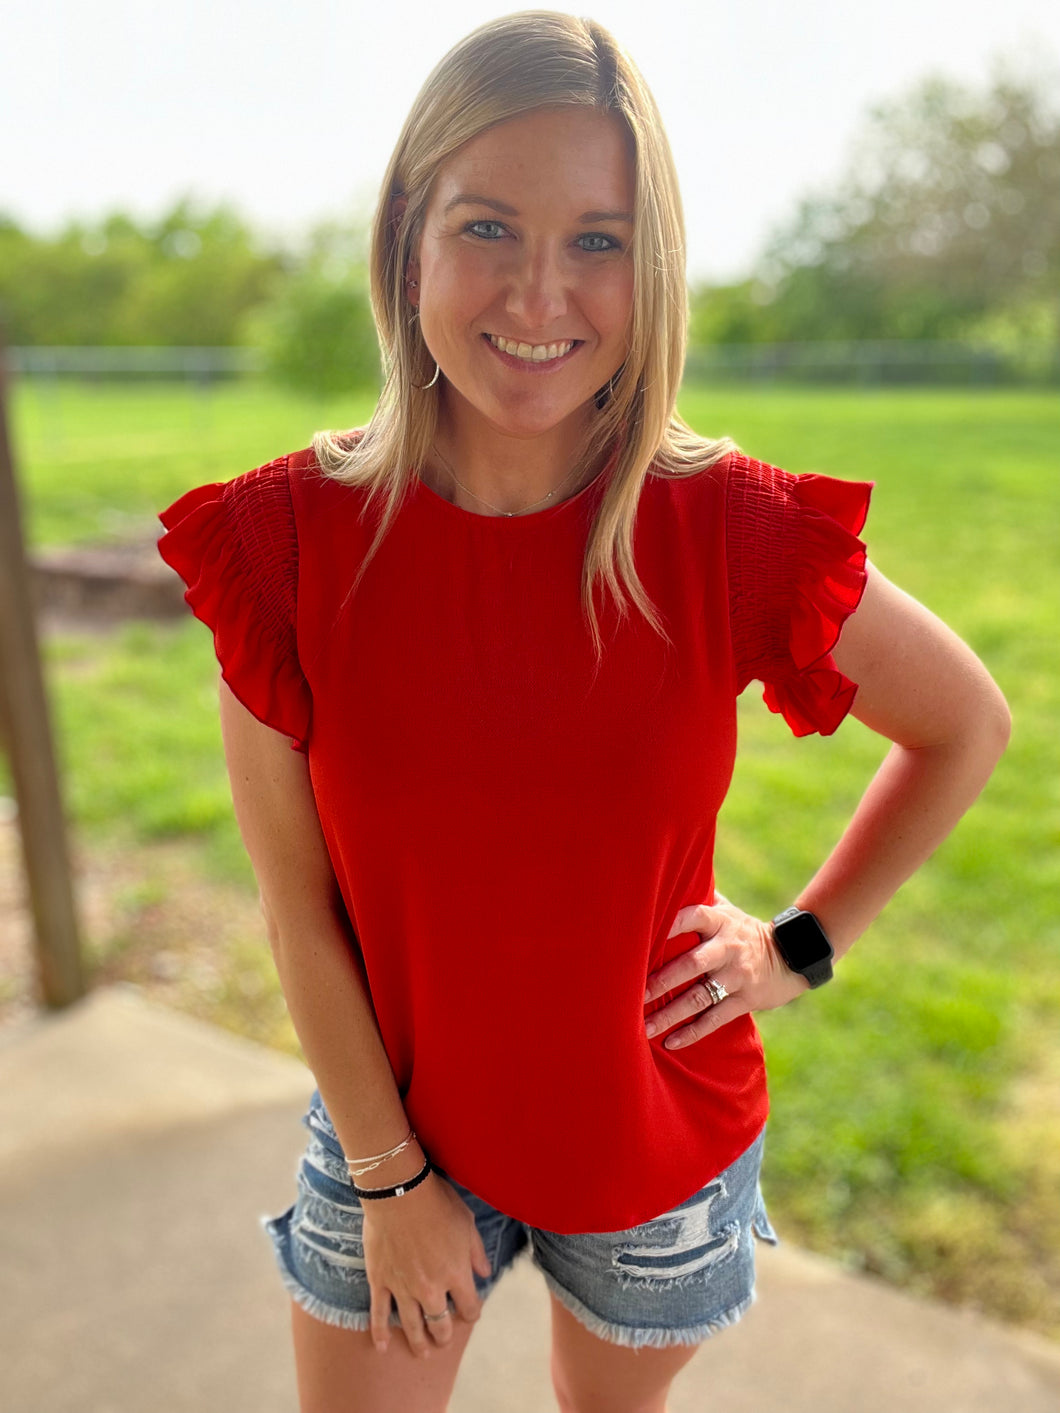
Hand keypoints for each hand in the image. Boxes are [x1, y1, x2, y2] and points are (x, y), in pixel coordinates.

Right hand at [362, 1170, 492, 1357]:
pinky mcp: (380, 1281)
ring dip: (418, 1342)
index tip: (470, 1313)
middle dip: (444, 1335)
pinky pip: (379, 1313)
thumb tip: (485, 1273)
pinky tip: (382, 1347)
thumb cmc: (437, 1202)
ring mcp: (403, 1287)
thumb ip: (476, 1252)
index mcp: (456, 1273)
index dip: (472, 1313)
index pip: (469, 1307)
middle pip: (440, 1323)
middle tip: (443, 1340)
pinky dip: (380, 1332)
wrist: (399, 1193)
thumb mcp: (467, 1222)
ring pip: (412, 1325)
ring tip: (422, 1353)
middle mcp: (431, 1288)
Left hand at [643, 898, 807, 1049]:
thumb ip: (699, 898)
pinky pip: (715, 1018)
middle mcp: (728, 947)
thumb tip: (664, 874)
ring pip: (700, 996)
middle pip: (692, 963)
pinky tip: (671, 1041)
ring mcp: (736, 976)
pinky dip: (693, 1031)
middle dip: (663, 980)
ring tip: (645, 1026)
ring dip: (671, 1013)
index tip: (643, 933)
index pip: (694, 916)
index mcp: (720, 921)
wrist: (790, 957)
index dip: (672, 923)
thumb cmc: (742, 930)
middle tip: (634, 993)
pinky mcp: (744, 1000)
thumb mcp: (727, 911)